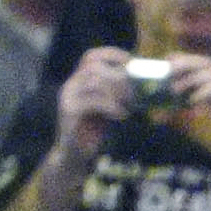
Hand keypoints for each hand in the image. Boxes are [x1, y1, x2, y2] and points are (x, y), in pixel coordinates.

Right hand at [55, 47, 132, 166]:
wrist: (74, 156)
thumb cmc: (94, 131)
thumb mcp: (106, 108)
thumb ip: (116, 95)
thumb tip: (143, 86)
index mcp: (78, 81)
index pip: (90, 56)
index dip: (111, 54)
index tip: (131, 61)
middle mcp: (70, 85)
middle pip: (93, 67)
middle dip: (117, 76)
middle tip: (134, 91)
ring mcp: (67, 98)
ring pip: (93, 82)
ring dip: (116, 92)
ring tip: (130, 104)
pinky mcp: (69, 112)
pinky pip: (92, 102)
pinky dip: (111, 106)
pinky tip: (122, 115)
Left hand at [164, 53, 210, 170]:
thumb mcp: (187, 125)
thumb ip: (172, 117)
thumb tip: (152, 115)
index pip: (201, 63)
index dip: (185, 59)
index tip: (167, 62)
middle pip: (209, 62)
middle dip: (187, 62)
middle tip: (169, 70)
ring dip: (191, 78)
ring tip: (175, 90)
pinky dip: (204, 91)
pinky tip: (192, 101)